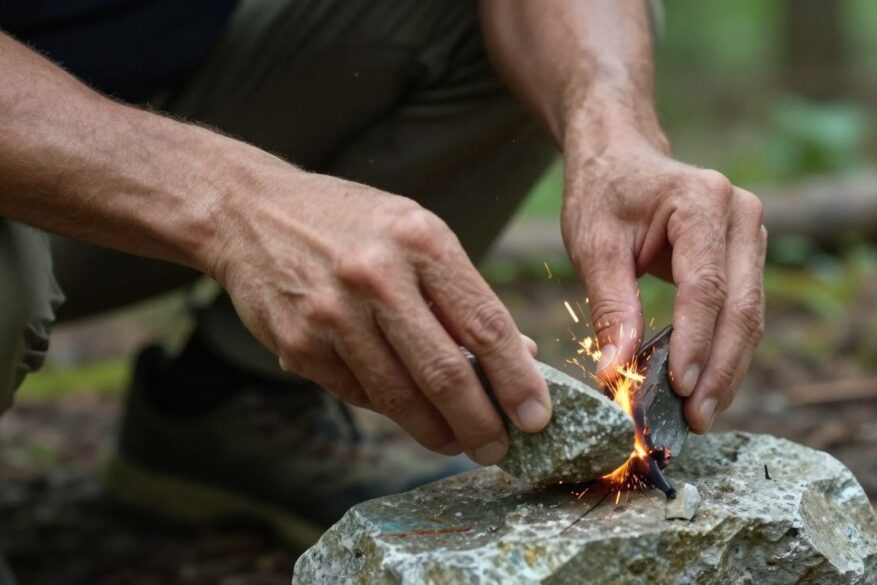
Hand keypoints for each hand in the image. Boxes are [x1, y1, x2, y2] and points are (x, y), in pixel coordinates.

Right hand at [206, 167, 550, 463]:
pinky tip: (406, 410)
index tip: (537, 416)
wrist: (250, 212)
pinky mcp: (299, 345)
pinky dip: (389, 409)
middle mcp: (377, 276)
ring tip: (459, 442)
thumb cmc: (351, 224)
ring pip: (399, 397)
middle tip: (500, 450)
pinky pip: (359, 394)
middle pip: (444, 373)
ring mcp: (333, 314)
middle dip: (481, 424)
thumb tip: (519, 354)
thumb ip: (464, 294)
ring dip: (437, 432)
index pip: (485, 325)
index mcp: (420, 240)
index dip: (517, 380)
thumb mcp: (416, 234)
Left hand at [562, 138, 765, 433]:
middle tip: (696, 421)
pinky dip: (725, 353)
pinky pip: (743, 312)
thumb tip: (617, 372)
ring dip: (727, 369)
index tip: (680, 390)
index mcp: (702, 200)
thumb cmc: (603, 194)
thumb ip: (611, 307)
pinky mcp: (748, 256)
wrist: (621, 157)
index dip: (695, 341)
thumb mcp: (594, 245)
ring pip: (750, 316)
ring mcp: (752, 234)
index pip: (706, 284)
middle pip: (741, 306)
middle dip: (719, 369)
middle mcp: (741, 214)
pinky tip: (705, 388)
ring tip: (700, 416)